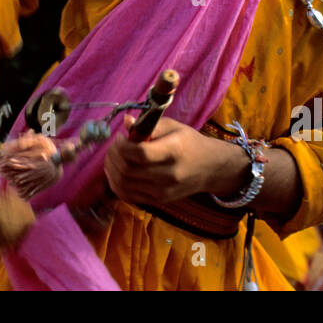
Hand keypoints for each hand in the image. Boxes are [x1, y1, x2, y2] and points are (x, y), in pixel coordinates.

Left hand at [103, 116, 247, 205]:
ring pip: (124, 185)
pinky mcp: (159, 201)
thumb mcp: (173, 126)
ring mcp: (164, 191)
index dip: (122, 146)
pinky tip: (117, 171)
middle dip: (113, 156)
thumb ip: (147, 125)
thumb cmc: (189, 142)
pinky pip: (128, 196)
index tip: (120, 137)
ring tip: (113, 157)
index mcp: (174, 151)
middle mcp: (170, 174)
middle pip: (128, 170)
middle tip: (114, 146)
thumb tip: (125, 122)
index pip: (140, 153)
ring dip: (111, 170)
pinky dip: (116, 184)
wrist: (210, 168)